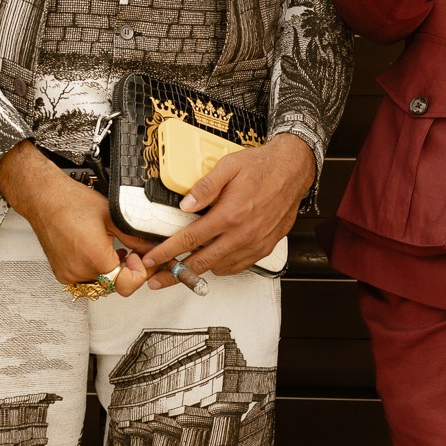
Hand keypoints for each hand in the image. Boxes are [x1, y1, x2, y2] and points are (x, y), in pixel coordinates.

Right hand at [0, 141, 147, 294]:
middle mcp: (79, 271)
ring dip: (111, 271)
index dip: (139, 272)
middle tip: (129, 252)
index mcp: (95, 258)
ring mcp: (69, 274)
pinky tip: (96, 252)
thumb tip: (152, 248)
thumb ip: (136, 237)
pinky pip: (87, 279)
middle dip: (127, 271)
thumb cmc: (71, 202)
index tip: (138, 257)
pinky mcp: (62, 273)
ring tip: (111, 249)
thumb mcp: (113, 216)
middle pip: (115, 286)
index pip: (128, 285)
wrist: (44, 198)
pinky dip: (96, 270)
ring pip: (102, 284)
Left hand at [139, 133, 315, 288]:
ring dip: (198, 271)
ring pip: (219, 268)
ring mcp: (255, 244)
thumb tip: (185, 205)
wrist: (293, 171)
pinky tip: (212, 261)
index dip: (167, 252)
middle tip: (157, 279)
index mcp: (230, 214)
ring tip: (182, 270)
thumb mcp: (228, 167)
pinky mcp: (265, 248)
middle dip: (175, 274)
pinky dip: (221, 267)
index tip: (152, 261)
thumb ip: (205, 187)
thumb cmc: (262, 167)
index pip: (190, 240)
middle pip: (201, 263)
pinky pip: (238, 267)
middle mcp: (242, 234)